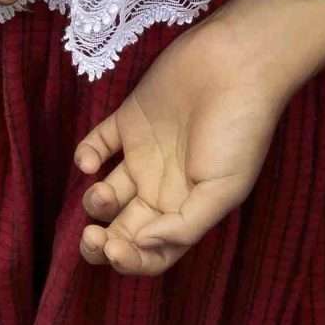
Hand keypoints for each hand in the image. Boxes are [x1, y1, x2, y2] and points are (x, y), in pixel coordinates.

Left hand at [76, 15, 286, 276]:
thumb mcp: (223, 190)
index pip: (152, 253)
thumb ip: (183, 226)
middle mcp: (161, 188)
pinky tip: (88, 162)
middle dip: (101, 243)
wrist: (237, 64)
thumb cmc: (239, 129)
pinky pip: (96, 147)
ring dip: (93, 203)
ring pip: (105, 195)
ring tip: (101, 191)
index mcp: (186, 210)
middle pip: (122, 231)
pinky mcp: (128, 122)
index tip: (116, 249)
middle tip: (93, 237)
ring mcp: (143, 156)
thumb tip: (143, 244)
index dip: (131, 261)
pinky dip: (84, 157)